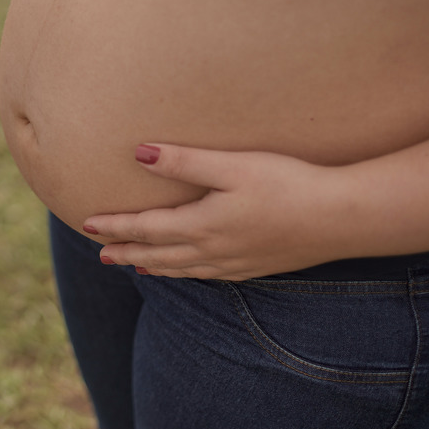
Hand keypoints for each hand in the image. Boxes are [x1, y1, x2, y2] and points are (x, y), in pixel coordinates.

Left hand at [82, 144, 353, 280]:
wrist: (342, 218)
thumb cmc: (288, 184)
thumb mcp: (233, 165)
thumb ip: (184, 161)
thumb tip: (139, 153)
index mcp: (202, 225)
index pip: (145, 229)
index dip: (115, 226)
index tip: (87, 223)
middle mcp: (213, 251)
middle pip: (158, 254)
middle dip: (126, 252)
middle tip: (99, 253)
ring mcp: (236, 262)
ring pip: (182, 268)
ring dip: (153, 265)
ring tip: (133, 266)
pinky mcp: (257, 266)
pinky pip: (208, 274)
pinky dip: (186, 272)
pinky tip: (188, 269)